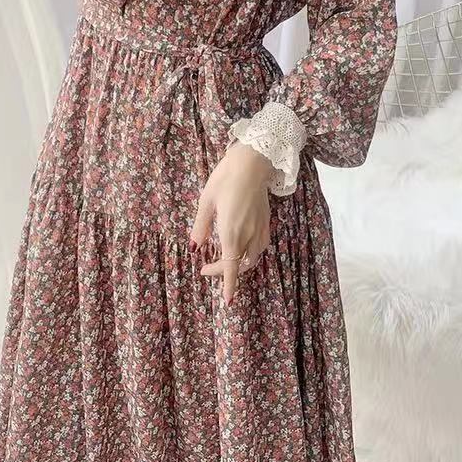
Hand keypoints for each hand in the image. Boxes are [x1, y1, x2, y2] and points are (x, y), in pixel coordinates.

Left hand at [190, 141, 274, 305]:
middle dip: (226, 273)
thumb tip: (195, 248)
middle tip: (206, 269)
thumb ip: (200, 227)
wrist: (253, 161)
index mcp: (231, 232)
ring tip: (223, 260)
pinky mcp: (266, 221)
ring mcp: (260, 228)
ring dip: (239, 264)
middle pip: (241, 265)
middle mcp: (248, 234)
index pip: (231, 268)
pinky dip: (250, 254)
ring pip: (253, 258)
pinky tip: (241, 246)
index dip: (229, 286)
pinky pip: (260, 246)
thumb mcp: (206, 201)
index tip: (228, 301)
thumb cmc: (225, 178)